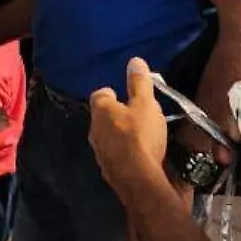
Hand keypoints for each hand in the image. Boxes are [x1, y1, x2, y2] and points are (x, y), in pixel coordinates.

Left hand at [89, 58, 173, 240]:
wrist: (139, 179)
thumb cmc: (141, 135)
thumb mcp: (146, 104)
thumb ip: (140, 83)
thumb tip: (134, 61)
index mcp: (100, 110)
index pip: (100, 94)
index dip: (113, 93)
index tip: (126, 96)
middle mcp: (93, 130)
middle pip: (103, 117)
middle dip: (117, 115)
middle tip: (137, 115)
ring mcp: (99, 152)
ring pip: (108, 138)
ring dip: (120, 136)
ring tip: (141, 136)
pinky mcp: (108, 170)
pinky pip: (115, 156)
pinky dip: (125, 154)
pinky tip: (140, 156)